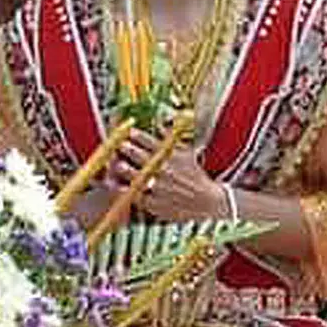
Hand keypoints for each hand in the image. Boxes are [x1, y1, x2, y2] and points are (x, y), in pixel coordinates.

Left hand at [109, 128, 223, 222]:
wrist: (208, 201)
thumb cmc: (195, 176)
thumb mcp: (187, 153)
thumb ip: (171, 139)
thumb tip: (159, 122)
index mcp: (172, 157)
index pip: (150, 142)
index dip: (137, 135)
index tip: (128, 132)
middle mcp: (165, 170)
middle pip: (140, 156)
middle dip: (127, 149)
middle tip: (119, 145)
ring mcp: (160, 188)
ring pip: (136, 176)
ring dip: (124, 169)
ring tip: (117, 164)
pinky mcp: (156, 204)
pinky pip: (137, 196)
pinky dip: (127, 191)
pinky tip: (118, 186)